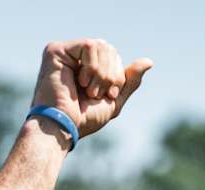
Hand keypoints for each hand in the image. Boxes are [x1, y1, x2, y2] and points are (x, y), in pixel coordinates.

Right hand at [31, 39, 152, 138]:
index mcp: (85, 67)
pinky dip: (92, 67)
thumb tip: (149, 61)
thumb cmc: (83, 120)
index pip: (113, 56)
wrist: (64, 127)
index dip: (117, 76)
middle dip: (111, 74)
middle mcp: (74, 57)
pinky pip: (89, 46)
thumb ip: (128, 80)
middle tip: (96, 93)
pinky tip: (80, 82)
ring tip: (87, 89)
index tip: (107, 95)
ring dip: (101, 73)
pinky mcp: (55, 50)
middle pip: (109, 49)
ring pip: (101, 46)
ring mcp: (64, 52)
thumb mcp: (113, 100)